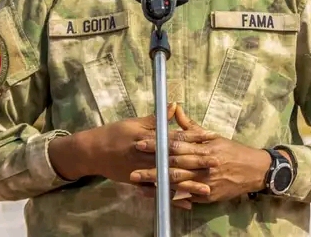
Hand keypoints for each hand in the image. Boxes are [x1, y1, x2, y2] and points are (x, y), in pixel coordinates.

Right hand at [50, 104, 202, 190]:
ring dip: (190, 184)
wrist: (93, 152)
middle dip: (198, 161)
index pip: (176, 137)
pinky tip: (188, 204)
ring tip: (207, 190)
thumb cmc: (115, 134)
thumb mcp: (135, 123)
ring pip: (171, 179)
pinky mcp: (141, 183)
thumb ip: (156, 118)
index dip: (195, 136)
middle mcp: (150, 156)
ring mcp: (145, 172)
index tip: (211, 136)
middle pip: (177, 160)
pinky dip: (174, 198)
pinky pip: (160, 193)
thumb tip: (174, 105)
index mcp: (150, 139)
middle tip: (217, 163)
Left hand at [131, 105, 271, 207]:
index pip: (177, 144)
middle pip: (174, 165)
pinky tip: (158, 196)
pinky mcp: (208, 195)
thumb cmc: (232, 150)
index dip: (158, 144)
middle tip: (133, 167)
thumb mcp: (213, 136)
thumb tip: (175, 108)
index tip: (141, 142)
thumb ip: (191, 126)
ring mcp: (206, 181)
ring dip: (158, 183)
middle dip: (153, 166)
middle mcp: (205, 164)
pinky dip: (172, 196)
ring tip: (140, 183)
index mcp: (204, 146)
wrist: (255, 170)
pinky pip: (187, 196)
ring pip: (179, 182)